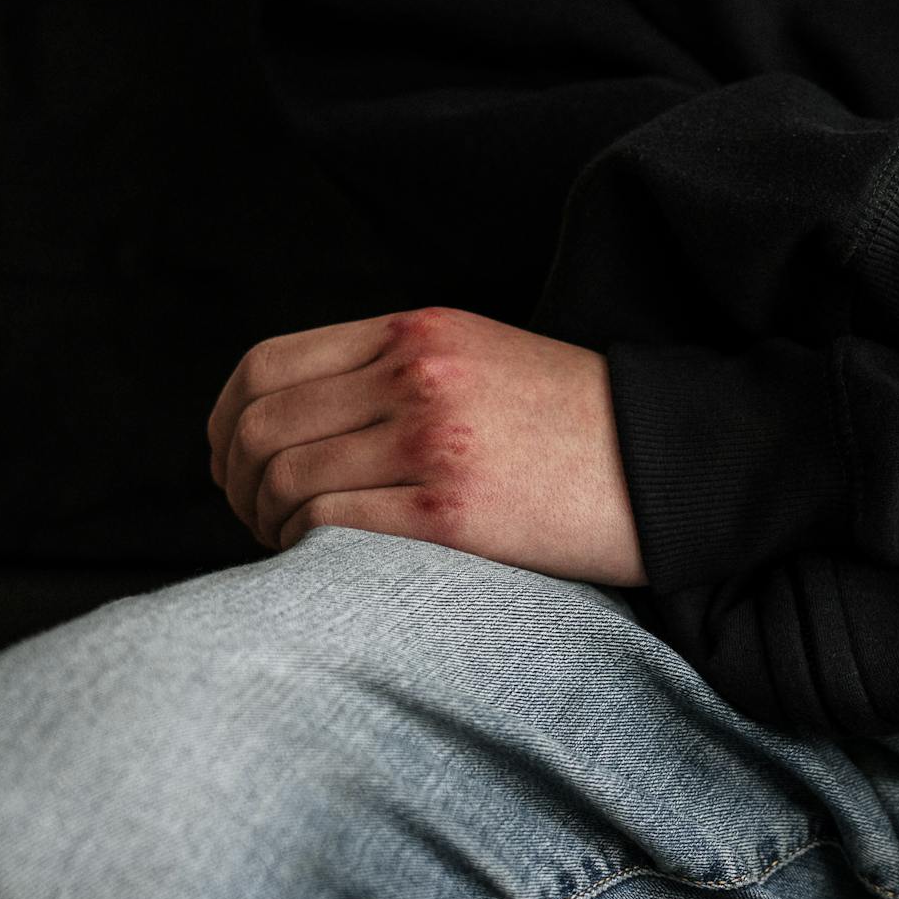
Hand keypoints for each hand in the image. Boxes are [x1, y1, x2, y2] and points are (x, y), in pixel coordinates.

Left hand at [204, 306, 645, 585]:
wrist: (672, 465)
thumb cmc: (578, 426)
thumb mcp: (483, 359)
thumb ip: (396, 371)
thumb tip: (302, 421)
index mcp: (417, 332)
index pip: (267, 365)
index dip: (226, 422)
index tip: (231, 461)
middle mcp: (415, 376)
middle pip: (262, 426)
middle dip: (235, 482)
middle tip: (253, 518)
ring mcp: (432, 441)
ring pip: (285, 481)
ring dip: (266, 524)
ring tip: (289, 547)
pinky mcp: (453, 512)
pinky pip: (330, 528)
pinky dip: (305, 551)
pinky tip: (322, 565)